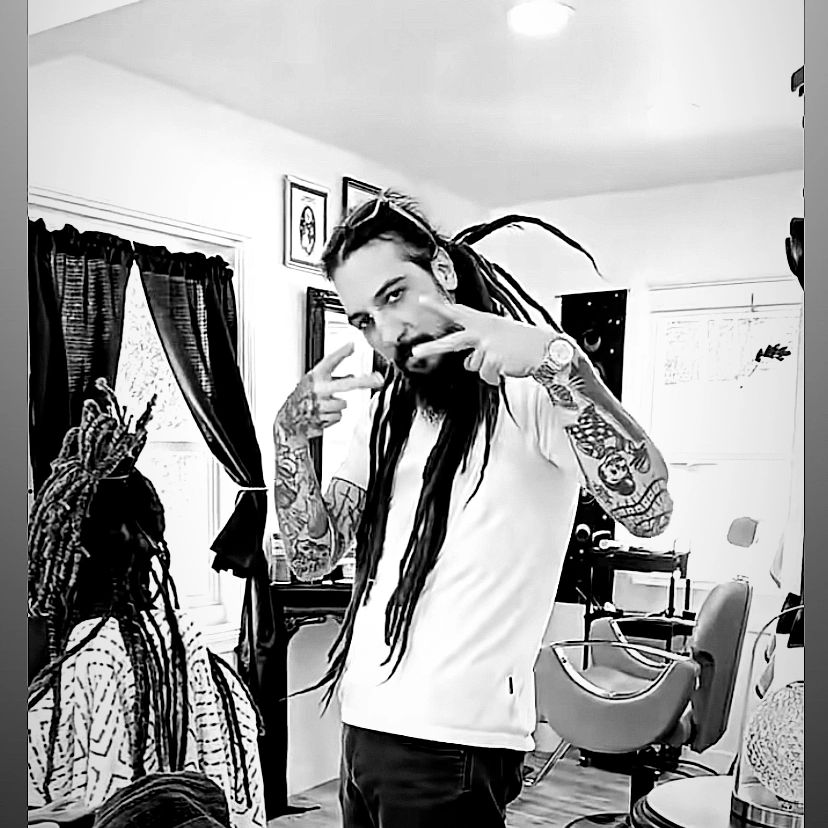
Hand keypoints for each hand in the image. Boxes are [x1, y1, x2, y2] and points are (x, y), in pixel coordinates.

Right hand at [275, 343, 383, 439]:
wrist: (289, 420)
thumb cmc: (303, 398)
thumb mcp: (315, 382)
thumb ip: (333, 378)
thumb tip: (351, 376)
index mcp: (315, 377)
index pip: (330, 361)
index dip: (341, 352)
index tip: (352, 345)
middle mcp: (318, 389)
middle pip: (346, 384)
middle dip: (365, 382)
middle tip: (378, 379)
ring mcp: (321, 404)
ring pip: (343, 404)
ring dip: (337, 406)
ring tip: (325, 405)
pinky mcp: (323, 418)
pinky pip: (338, 416)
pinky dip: (333, 417)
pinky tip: (323, 414)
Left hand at [410, 296, 561, 385]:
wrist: (545, 349)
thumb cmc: (524, 342)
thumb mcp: (499, 336)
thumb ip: (479, 346)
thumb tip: (467, 362)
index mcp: (484, 321)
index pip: (457, 312)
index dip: (438, 306)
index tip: (422, 299)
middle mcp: (483, 331)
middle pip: (452, 342)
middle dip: (432, 348)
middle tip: (416, 353)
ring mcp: (487, 346)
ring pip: (473, 365)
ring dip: (486, 367)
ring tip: (503, 359)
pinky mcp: (494, 360)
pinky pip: (486, 375)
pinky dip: (495, 376)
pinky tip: (506, 368)